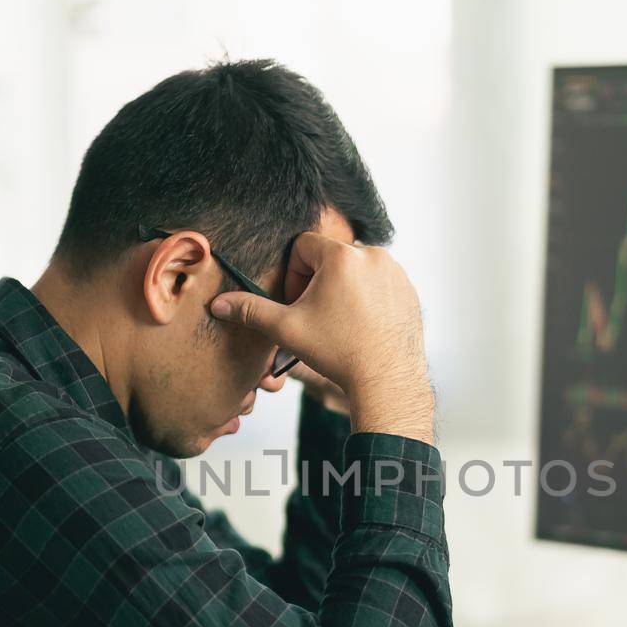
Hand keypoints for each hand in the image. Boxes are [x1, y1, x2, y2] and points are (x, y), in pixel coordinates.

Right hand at [210, 233, 433, 442]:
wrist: (386, 380)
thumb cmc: (337, 353)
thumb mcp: (286, 329)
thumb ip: (251, 310)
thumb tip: (217, 304)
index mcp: (341, 256)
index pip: (304, 246)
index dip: (293, 273)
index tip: (296, 302)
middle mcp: (373, 255)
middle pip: (331, 256)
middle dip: (318, 282)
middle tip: (315, 315)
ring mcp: (395, 272)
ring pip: (356, 269)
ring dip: (343, 288)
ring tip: (339, 322)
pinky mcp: (409, 289)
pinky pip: (380, 283)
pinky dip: (367, 298)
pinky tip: (361, 326)